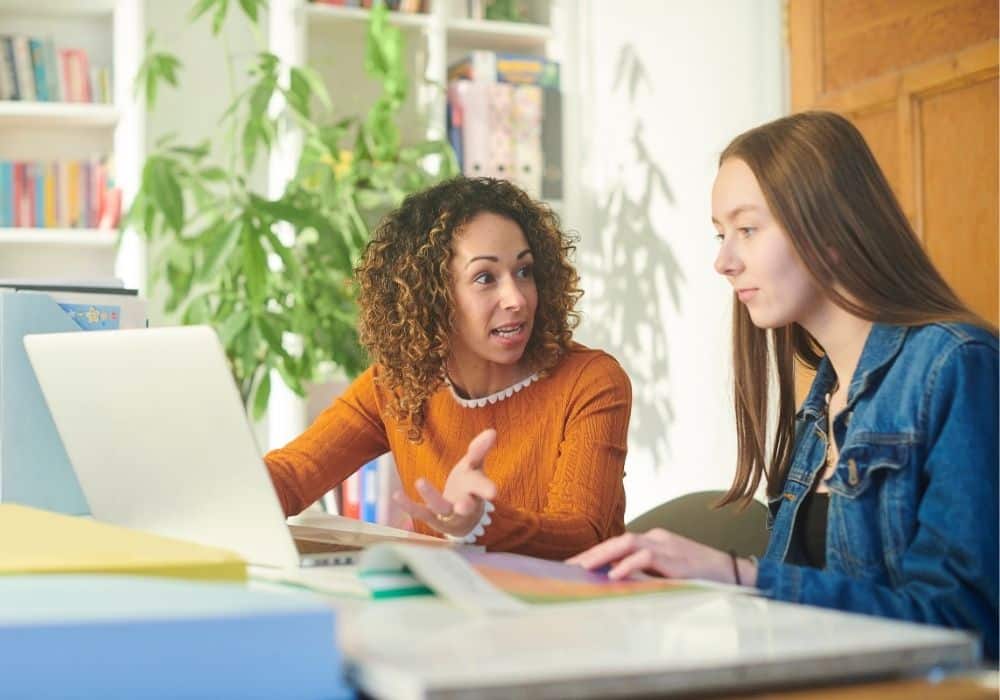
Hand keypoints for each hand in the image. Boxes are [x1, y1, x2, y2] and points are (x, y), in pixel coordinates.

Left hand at [393, 428, 497, 536]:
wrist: (464, 520)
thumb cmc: (468, 487)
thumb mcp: (474, 467)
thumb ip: (479, 450)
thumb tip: (492, 430)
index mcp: (476, 491)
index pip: (482, 487)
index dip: (486, 488)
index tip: (492, 492)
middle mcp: (465, 505)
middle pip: (467, 505)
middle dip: (466, 505)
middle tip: (464, 505)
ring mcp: (448, 514)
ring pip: (441, 507)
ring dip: (431, 496)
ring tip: (420, 481)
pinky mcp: (432, 519)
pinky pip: (420, 512)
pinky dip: (408, 505)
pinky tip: (396, 495)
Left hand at [566, 529, 756, 584]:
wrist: (737, 574)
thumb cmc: (704, 577)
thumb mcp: (671, 573)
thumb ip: (648, 574)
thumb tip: (619, 583)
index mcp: (656, 541)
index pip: (619, 544)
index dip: (596, 554)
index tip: (575, 566)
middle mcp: (658, 539)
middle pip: (618, 540)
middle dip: (592, 553)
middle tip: (570, 567)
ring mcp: (668, 546)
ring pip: (628, 543)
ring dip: (603, 555)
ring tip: (584, 568)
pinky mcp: (676, 559)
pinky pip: (647, 557)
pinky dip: (628, 564)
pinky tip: (613, 575)